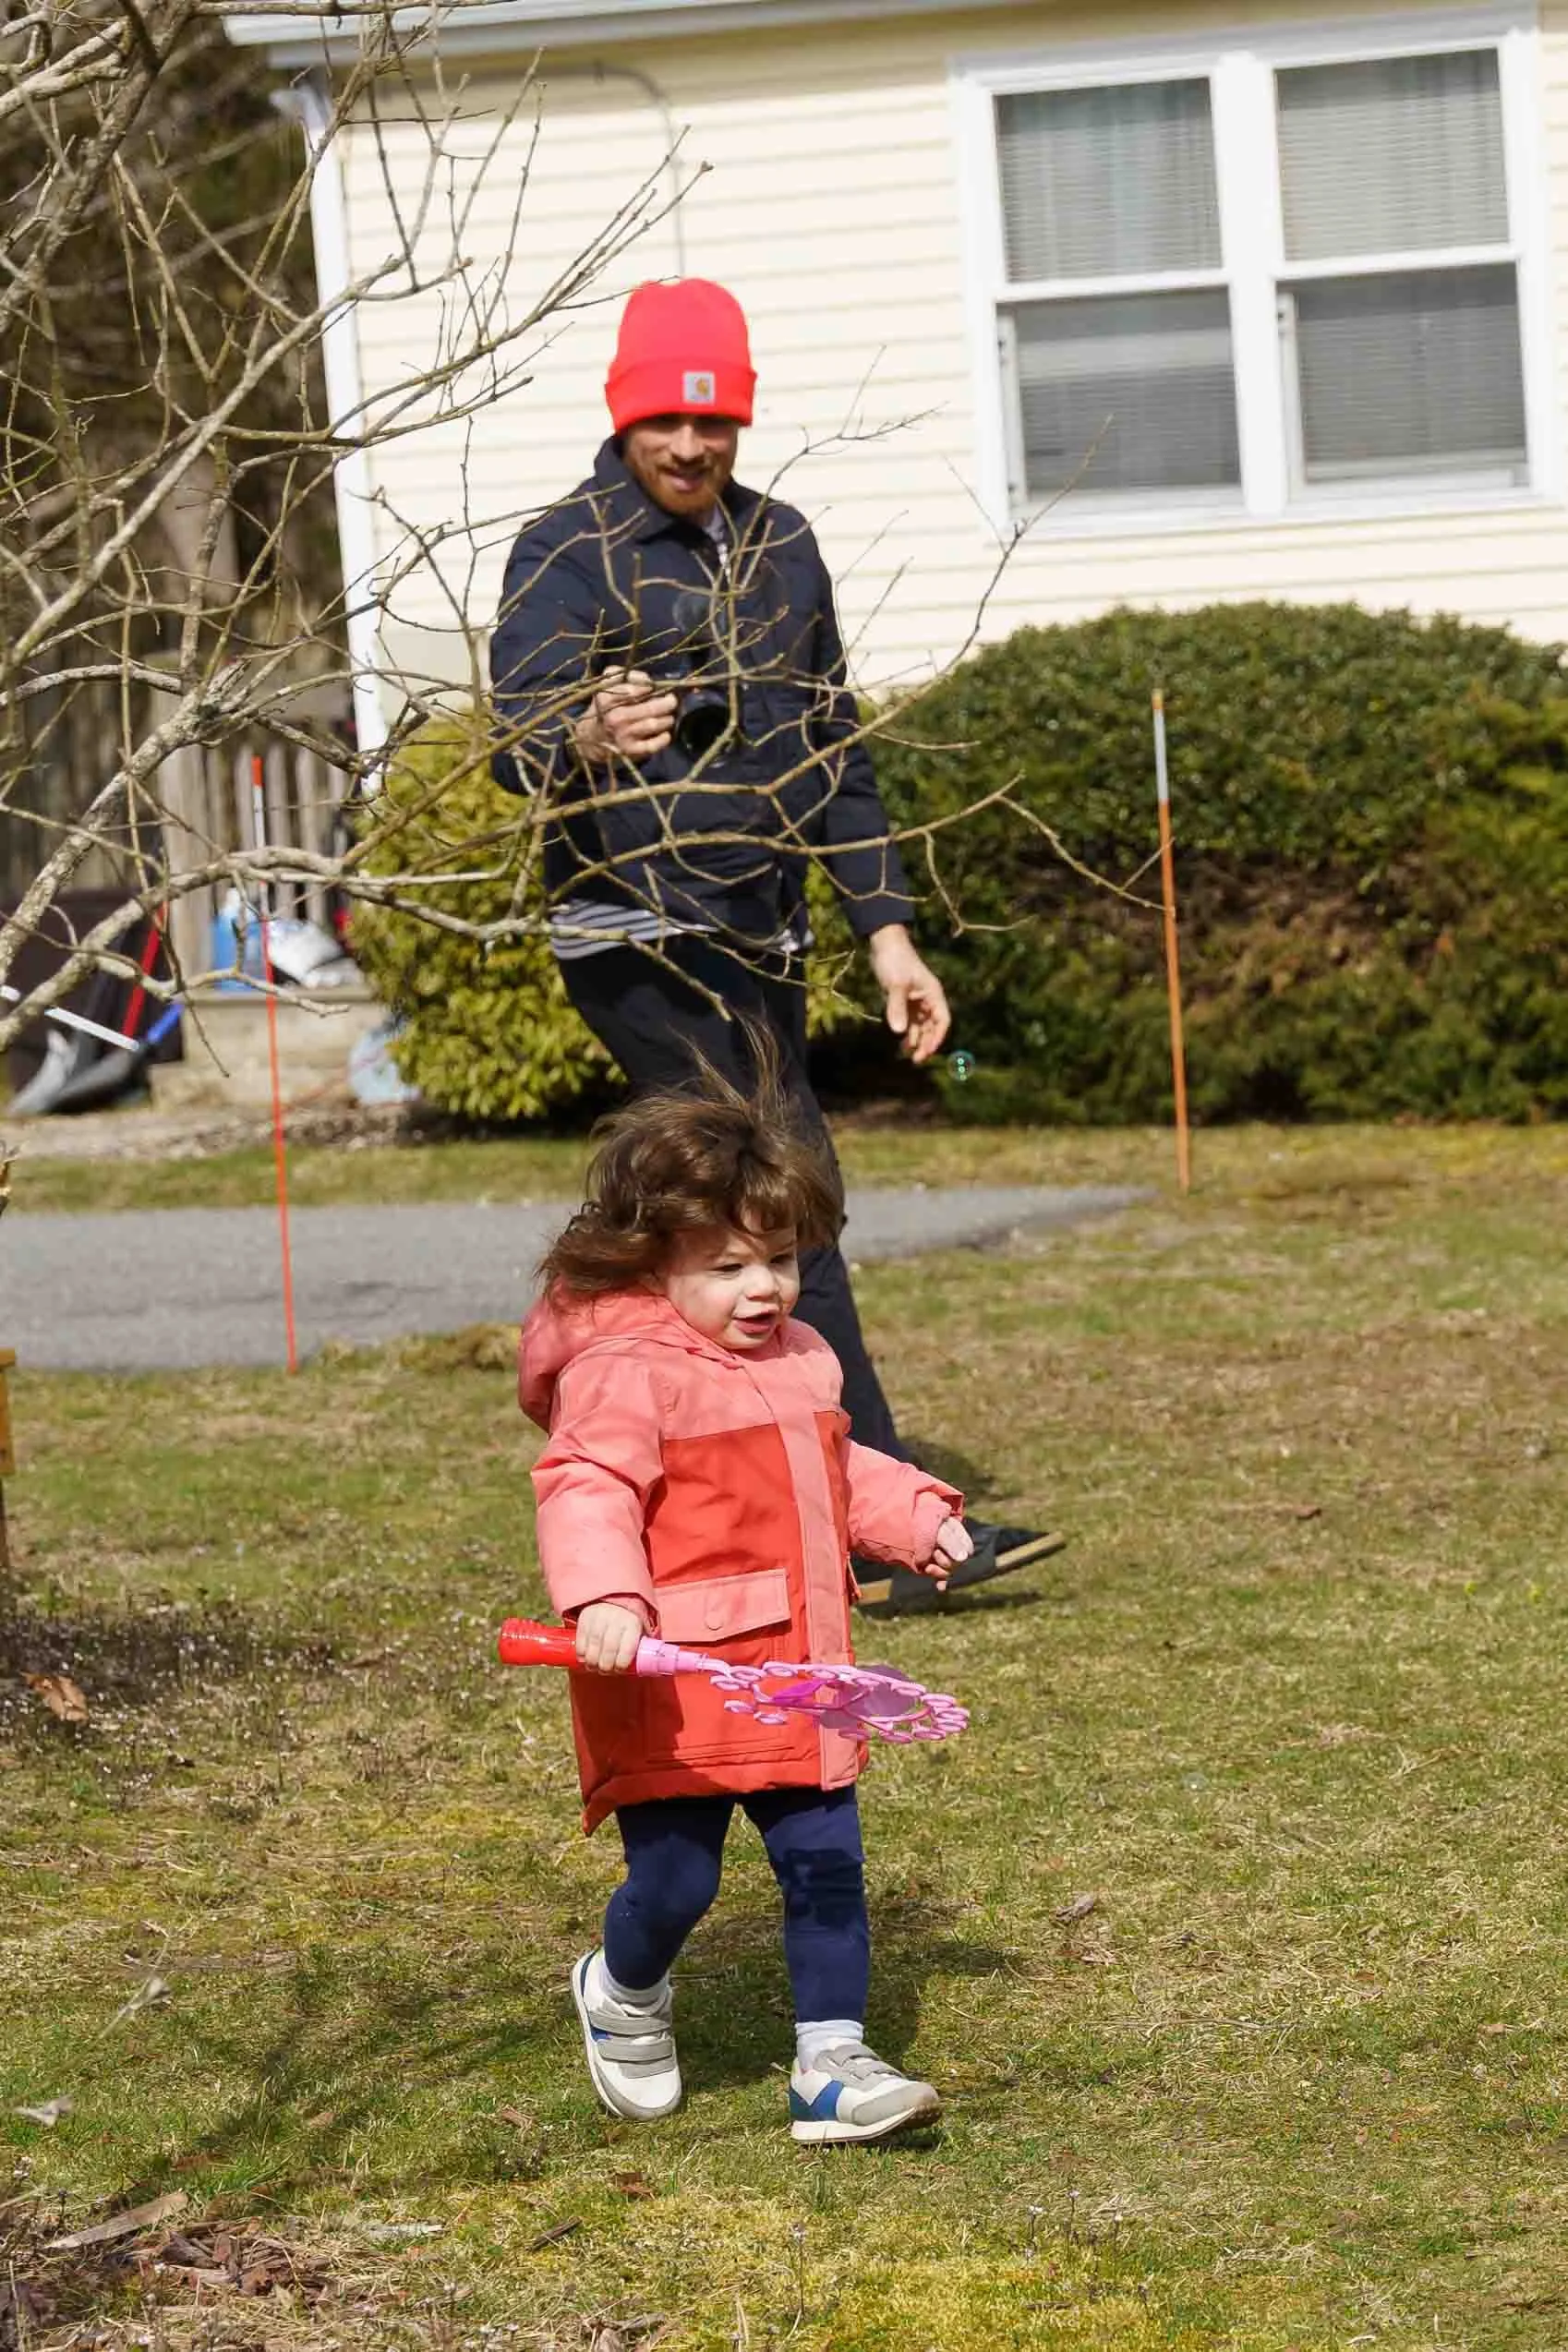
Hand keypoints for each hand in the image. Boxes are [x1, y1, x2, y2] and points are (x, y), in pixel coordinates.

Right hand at [573, 667, 676, 764]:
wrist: (593, 737)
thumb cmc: (606, 706)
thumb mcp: (607, 685)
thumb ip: (625, 675)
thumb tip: (648, 680)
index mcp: (607, 699)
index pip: (636, 690)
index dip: (651, 687)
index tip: (656, 688)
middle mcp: (614, 718)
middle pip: (650, 708)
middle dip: (667, 702)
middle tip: (671, 700)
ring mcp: (623, 736)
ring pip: (654, 724)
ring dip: (667, 719)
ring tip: (668, 715)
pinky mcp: (630, 751)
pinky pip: (652, 745)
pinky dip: (663, 739)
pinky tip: (665, 734)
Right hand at [574, 1600, 645, 1673]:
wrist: (612, 1602)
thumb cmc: (626, 1623)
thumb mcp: (638, 1630)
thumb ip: (640, 1647)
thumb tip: (645, 1668)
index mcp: (632, 1623)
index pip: (627, 1648)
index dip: (622, 1664)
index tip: (619, 1670)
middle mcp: (616, 1618)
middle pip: (609, 1648)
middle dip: (606, 1666)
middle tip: (605, 1670)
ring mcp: (598, 1617)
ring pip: (593, 1646)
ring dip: (592, 1662)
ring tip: (594, 1667)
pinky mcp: (584, 1617)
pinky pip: (581, 1640)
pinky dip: (581, 1653)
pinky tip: (584, 1658)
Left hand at [866, 924, 950, 1063]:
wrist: (883, 943)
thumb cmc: (894, 960)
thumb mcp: (896, 985)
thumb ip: (897, 1007)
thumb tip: (898, 1033)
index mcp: (933, 994)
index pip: (942, 1020)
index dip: (937, 1037)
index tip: (927, 1051)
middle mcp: (928, 999)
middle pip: (932, 1026)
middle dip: (926, 1043)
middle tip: (915, 1059)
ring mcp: (916, 1000)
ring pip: (921, 1026)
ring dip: (916, 1040)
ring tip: (907, 1055)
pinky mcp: (904, 1000)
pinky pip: (909, 1020)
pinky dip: (906, 1032)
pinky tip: (901, 1043)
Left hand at [922, 1516, 974, 1588]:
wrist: (902, 1521)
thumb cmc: (921, 1522)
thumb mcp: (937, 1530)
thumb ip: (950, 1542)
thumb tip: (963, 1559)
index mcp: (956, 1533)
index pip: (967, 1549)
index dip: (959, 1551)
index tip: (944, 1546)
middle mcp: (951, 1545)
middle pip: (957, 1563)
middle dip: (945, 1561)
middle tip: (934, 1552)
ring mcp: (941, 1555)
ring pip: (948, 1571)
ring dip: (939, 1571)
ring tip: (928, 1567)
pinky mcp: (931, 1563)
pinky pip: (940, 1576)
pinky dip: (940, 1581)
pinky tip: (940, 1587)